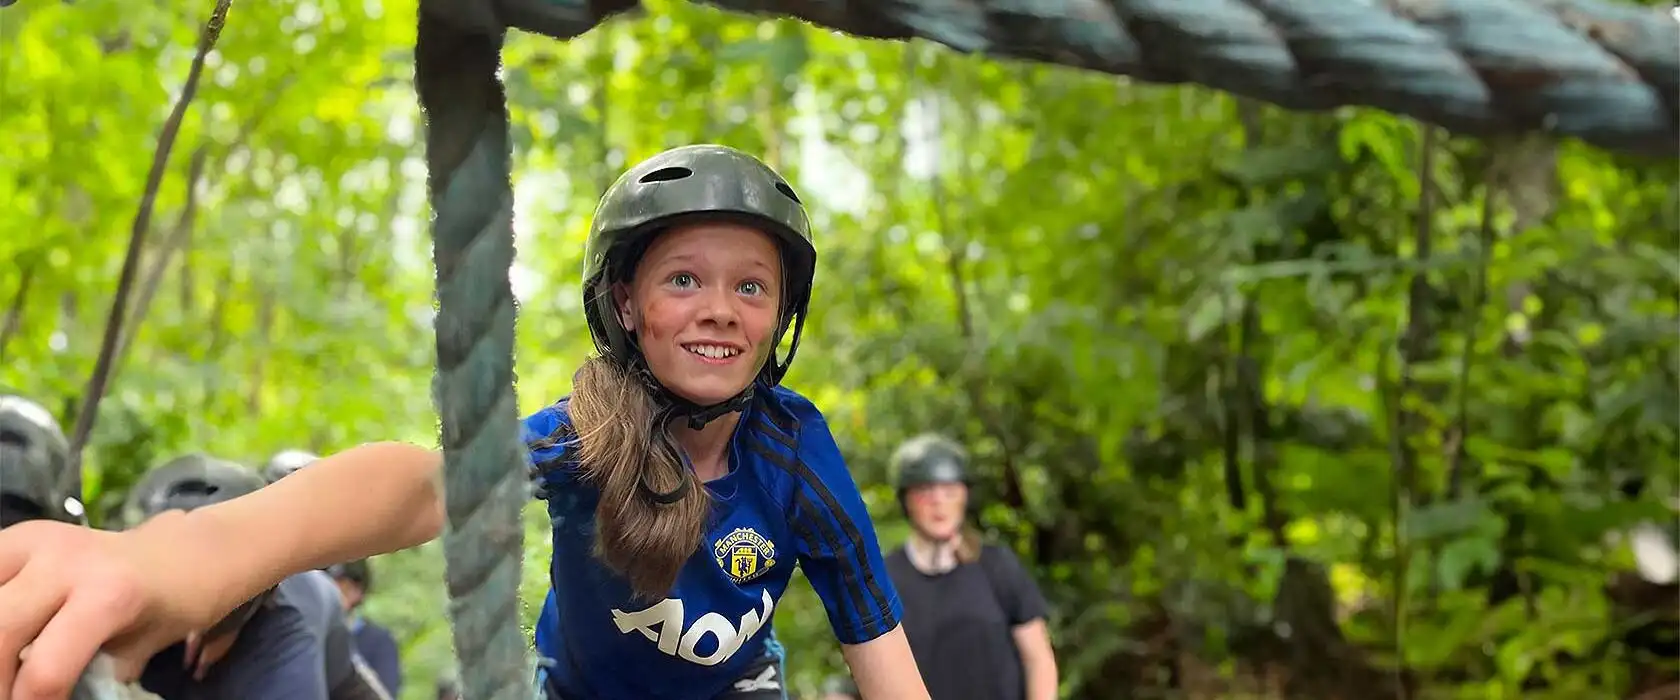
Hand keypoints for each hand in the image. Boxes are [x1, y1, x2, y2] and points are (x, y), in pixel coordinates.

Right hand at [0, 514, 225, 699]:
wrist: (182, 551)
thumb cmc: (169, 606)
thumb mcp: (137, 651)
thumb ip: (92, 678)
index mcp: (109, 595)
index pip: (46, 669)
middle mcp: (67, 562)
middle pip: (1, 631)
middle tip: (11, 692)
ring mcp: (39, 542)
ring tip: (8, 662)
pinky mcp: (20, 534)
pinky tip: (7, 628)